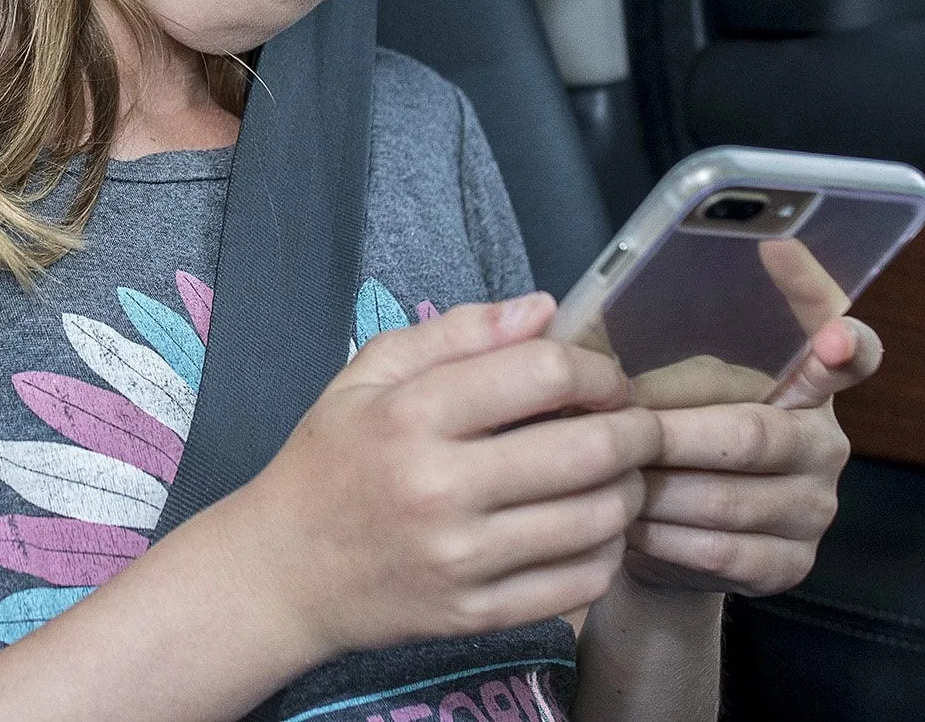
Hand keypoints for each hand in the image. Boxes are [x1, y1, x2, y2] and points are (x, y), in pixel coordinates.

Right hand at [227, 293, 663, 660]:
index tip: (603, 376)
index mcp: (413, 413)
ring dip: (630, 490)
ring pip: (596, 520)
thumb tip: (542, 309)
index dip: (595, 369)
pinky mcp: (478, 615)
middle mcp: (441, 487)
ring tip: (621, 474)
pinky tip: (593, 528)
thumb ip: (456, 332)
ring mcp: (463, 560)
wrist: (286, 569)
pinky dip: (607, 551)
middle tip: (638, 424)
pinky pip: (580, 584)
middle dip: (636, 430)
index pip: (541, 374)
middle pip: (587, 450)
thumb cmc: (332, 455)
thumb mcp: (371, 371)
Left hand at [622, 315, 882, 595]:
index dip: (825, 317)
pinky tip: (622, 521)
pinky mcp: (789, 567)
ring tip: (604, 473)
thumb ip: (637, 347)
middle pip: (753, 434)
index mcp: (801, 381)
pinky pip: (718, 550)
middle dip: (673, 433)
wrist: (664, 542)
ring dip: (655, 487)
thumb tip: (573, 320)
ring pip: (727, 498)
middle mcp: (823, 443)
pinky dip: (660, 535)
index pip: (841, 344)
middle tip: (616, 426)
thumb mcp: (656, 383)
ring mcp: (812, 509)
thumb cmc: (659, 438)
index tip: (809, 299)